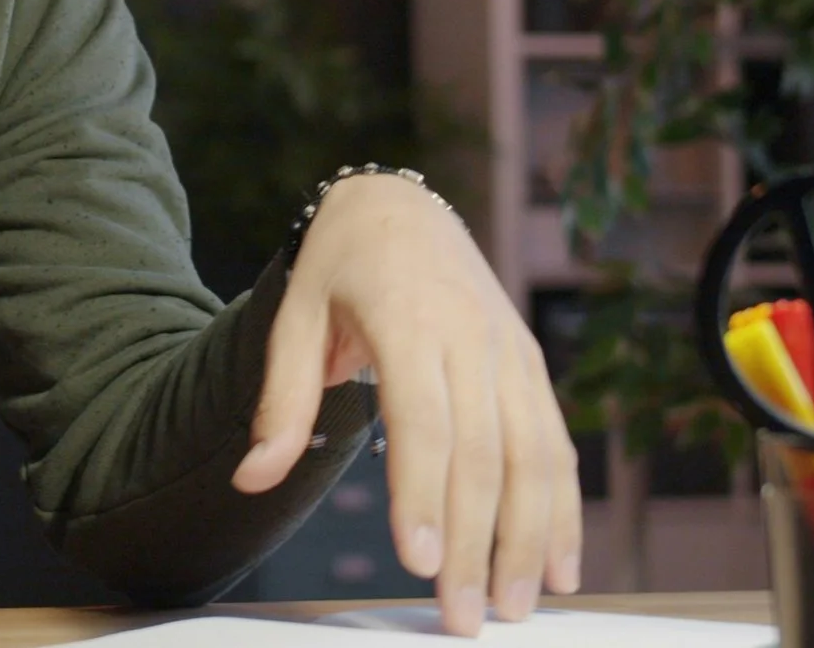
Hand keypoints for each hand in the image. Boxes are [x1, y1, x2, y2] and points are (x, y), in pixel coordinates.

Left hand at [232, 172, 581, 637]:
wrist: (401, 207)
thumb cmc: (341, 266)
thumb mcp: (295, 313)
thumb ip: (280, 397)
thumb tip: (251, 477)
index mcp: (407, 318)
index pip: (422, 418)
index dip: (423, 491)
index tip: (419, 561)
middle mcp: (470, 335)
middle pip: (484, 452)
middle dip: (478, 542)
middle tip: (465, 617)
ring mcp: (509, 350)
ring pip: (534, 454)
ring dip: (532, 537)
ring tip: (514, 607)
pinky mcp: (531, 365)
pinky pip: (555, 443)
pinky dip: (563, 508)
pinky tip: (560, 564)